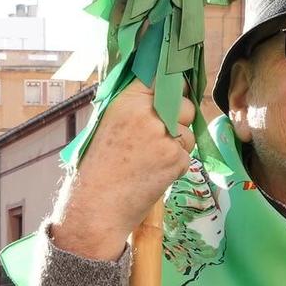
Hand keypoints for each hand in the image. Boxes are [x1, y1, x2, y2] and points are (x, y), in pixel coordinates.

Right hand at [48, 83, 197, 261]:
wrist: (96, 207)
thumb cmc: (96, 168)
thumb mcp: (107, 125)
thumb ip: (133, 106)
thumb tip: (160, 92)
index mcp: (127, 101)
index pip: (162, 77)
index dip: (172, 85)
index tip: (174, 90)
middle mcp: (148, 114)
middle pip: (185, 104)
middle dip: (180, 118)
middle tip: (161, 135)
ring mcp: (165, 137)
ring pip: (189, 131)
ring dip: (178, 144)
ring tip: (152, 160)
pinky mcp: (176, 159)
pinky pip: (187, 154)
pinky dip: (176, 164)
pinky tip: (154, 173)